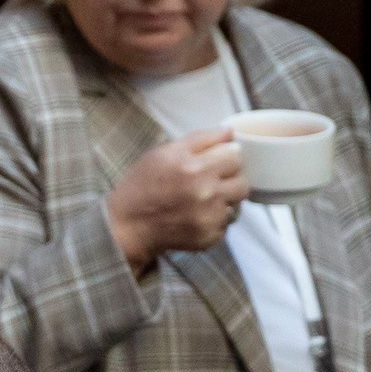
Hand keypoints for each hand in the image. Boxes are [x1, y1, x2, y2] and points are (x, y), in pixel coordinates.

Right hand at [104, 129, 247, 270]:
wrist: (127, 225)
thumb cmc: (143, 186)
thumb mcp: (164, 152)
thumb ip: (201, 139)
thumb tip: (230, 133)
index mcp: (193, 166)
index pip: (235, 155)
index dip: (225, 158)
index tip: (214, 163)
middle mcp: (204, 192)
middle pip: (243, 182)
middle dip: (230, 181)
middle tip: (210, 183)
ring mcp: (208, 217)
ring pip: (237, 205)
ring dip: (223, 202)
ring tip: (201, 202)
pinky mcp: (208, 237)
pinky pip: (225, 225)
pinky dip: (213, 222)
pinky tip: (194, 218)